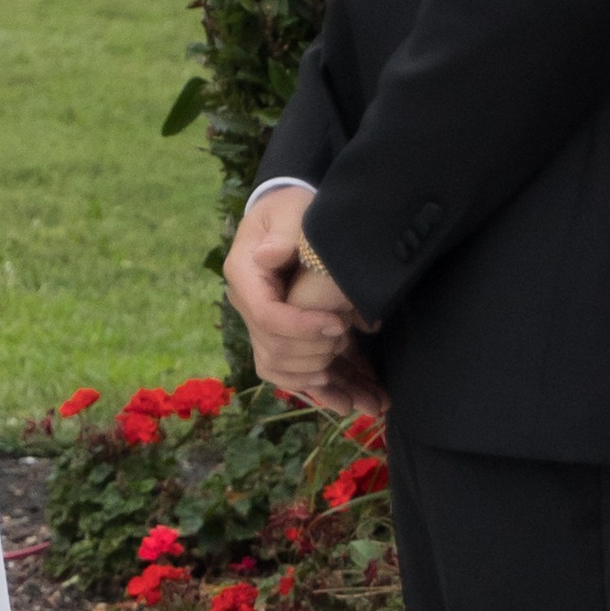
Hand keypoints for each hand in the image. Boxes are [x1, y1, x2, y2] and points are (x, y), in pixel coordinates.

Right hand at [223, 187, 385, 418]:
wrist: (289, 215)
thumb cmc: (291, 208)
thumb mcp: (288, 210)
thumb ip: (283, 232)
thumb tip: (269, 256)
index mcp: (245, 276)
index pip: (265, 316)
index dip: (301, 328)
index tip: (338, 325)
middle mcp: (249, 306)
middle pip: (274, 350)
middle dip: (316, 356)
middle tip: (349, 342)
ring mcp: (264, 326)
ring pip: (284, 370)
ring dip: (324, 387)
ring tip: (364, 399)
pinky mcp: (284, 337)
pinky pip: (296, 373)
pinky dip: (323, 389)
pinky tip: (351, 403)